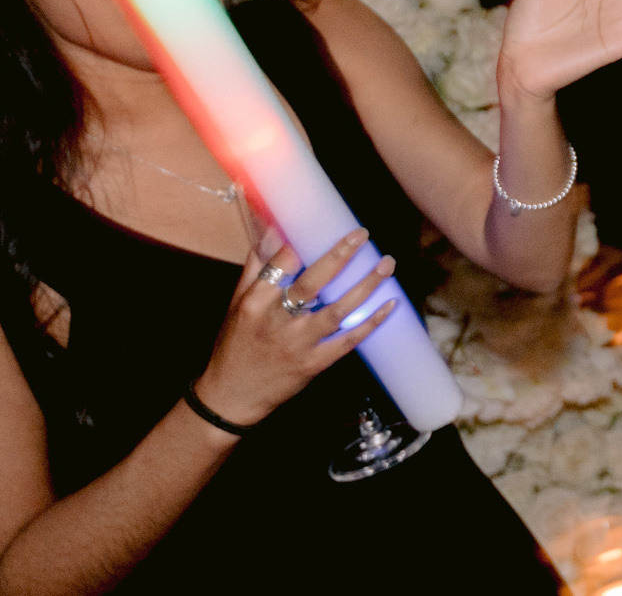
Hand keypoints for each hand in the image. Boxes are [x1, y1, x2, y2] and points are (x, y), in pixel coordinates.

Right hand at [194, 231, 397, 426]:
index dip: (303, 241)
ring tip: (387, 264)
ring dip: (365, 286)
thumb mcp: (237, 303)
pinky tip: (390, 304)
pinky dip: (370, 323)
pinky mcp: (312, 364)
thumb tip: (274, 229)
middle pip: (311, 283)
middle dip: (339, 256)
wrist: (231, 398)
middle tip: (362, 234)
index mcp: (255, 302)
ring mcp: (297, 344)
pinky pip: (347, 341)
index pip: (281, 264)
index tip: (327, 223)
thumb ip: (256, 266)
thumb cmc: (234, 345)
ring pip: (336, 311)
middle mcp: (276, 321)